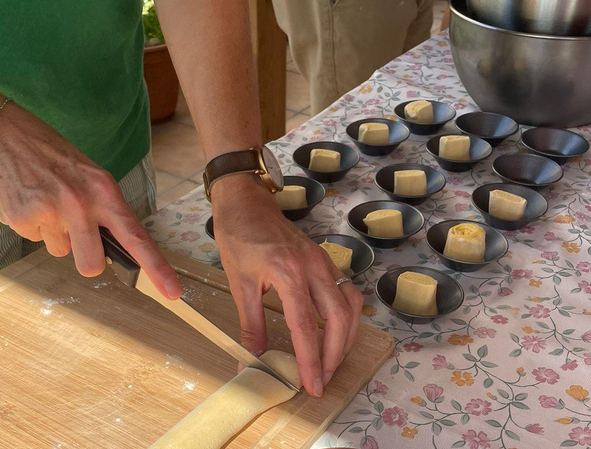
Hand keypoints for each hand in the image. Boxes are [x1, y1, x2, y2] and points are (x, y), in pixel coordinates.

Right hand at [0, 101, 181, 298]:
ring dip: (54, 234)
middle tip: (73, 231)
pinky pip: (34, 239)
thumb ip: (103, 210)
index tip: (173, 291)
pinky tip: (25, 198)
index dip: (157, 267)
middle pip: (92, 265)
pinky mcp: (22, 217)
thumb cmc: (50, 155)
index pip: (136, 236)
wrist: (1, 132)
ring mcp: (51, 211)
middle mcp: (82, 202)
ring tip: (45, 201)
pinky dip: (30, 225)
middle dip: (85, 259)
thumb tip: (113, 250)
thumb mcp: (88, 175)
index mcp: (105, 190)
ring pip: (60, 251)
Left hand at [211, 175, 363, 396]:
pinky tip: (336, 333)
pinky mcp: (326, 260)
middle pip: (338, 318)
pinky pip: (347, 293)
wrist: (248, 203)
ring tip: (331, 362)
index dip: (310, 361)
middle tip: (323, 379)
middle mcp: (313, 267)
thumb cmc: (239, 239)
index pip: (305, 327)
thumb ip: (250, 326)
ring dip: (345, 338)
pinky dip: (347, 318)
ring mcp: (324, 262)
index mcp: (288, 273)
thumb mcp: (239, 284)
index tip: (312, 386)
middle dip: (335, 354)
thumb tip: (252, 361)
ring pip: (351, 306)